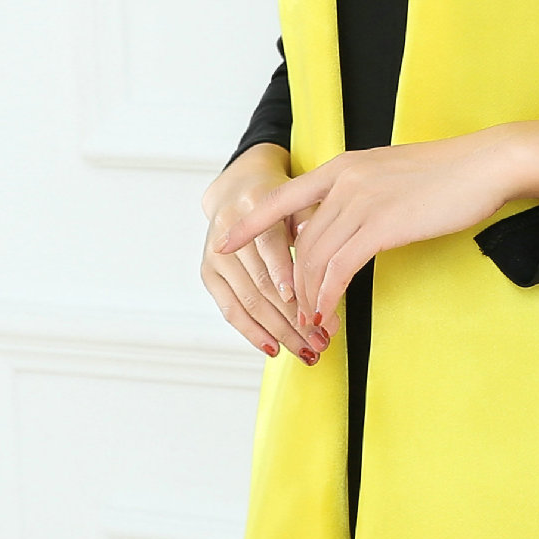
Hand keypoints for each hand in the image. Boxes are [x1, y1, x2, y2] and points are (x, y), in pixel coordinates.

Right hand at [200, 143, 324, 364]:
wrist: (238, 188)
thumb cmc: (281, 197)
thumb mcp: (302, 198)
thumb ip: (314, 225)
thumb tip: (329, 262)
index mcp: (254, 205)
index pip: (271, 245)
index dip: (288, 277)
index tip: (308, 303)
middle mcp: (228, 231)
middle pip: (263, 282)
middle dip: (295, 316)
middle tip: (323, 338)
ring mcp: (215, 254)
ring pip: (250, 302)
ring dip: (280, 331)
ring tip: (308, 350)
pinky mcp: (209, 273)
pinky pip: (231, 310)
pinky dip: (253, 333)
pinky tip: (274, 348)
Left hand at [216, 119, 538, 343]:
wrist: (483, 164)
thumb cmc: (446, 174)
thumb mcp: (390, 176)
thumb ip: (360, 196)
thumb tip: (342, 225)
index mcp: (343, 166)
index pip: (281, 197)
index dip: (250, 224)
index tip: (224, 244)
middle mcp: (343, 180)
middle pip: (302, 241)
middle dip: (294, 285)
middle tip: (296, 317)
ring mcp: (361, 200)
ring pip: (317, 258)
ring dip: (311, 298)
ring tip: (314, 326)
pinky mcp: (381, 223)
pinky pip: (341, 267)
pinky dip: (328, 294)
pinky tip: (326, 314)